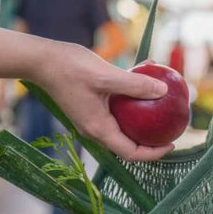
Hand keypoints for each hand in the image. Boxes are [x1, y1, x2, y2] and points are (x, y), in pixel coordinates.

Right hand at [32, 44, 173, 161]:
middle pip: (129, 142)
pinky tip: (146, 74)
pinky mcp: (91, 104)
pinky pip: (117, 107)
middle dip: (152, 138)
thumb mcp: (106, 76)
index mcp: (98, 128)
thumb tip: (163, 91)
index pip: (131, 152)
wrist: (41, 60)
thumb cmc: (70, 68)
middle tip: (171, 126)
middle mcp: (95, 128)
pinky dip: (132, 96)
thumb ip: (135, 85)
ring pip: (124, 124)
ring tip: (163, 102)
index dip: (153, 153)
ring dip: (143, 115)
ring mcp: (92, 116)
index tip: (172, 144)